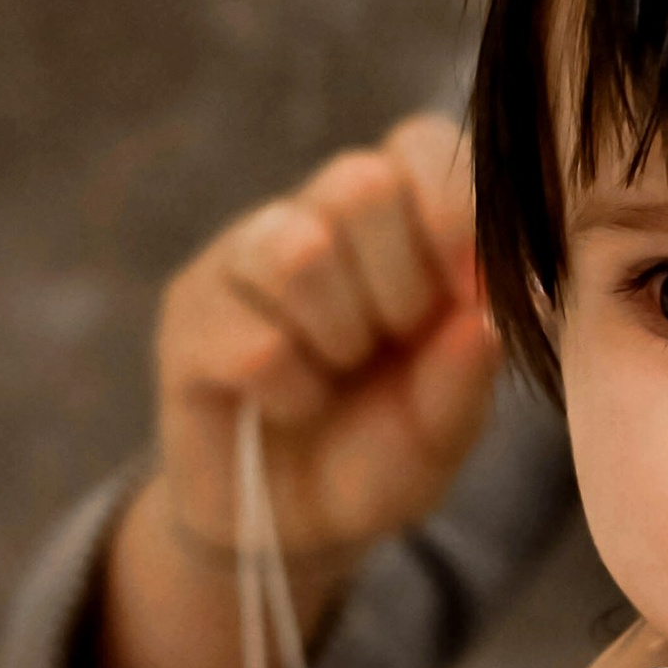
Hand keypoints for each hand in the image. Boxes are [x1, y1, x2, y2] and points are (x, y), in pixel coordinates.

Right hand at [97, 113, 500, 667]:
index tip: (465, 290)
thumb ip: (465, 378)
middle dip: (400, 283)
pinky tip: (290, 405)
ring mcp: (242, 257)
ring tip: (337, 373)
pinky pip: (251, 338)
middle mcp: (315, 218)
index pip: (421, 145)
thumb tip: (479, 321)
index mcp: (396, 221)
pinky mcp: (187, 313)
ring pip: (297, 250)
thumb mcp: (443, 432)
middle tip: (393, 342)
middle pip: (360, 182)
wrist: (289, 522)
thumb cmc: (378, 452)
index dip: (451, 207)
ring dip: (339, 334)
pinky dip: (290, 390)